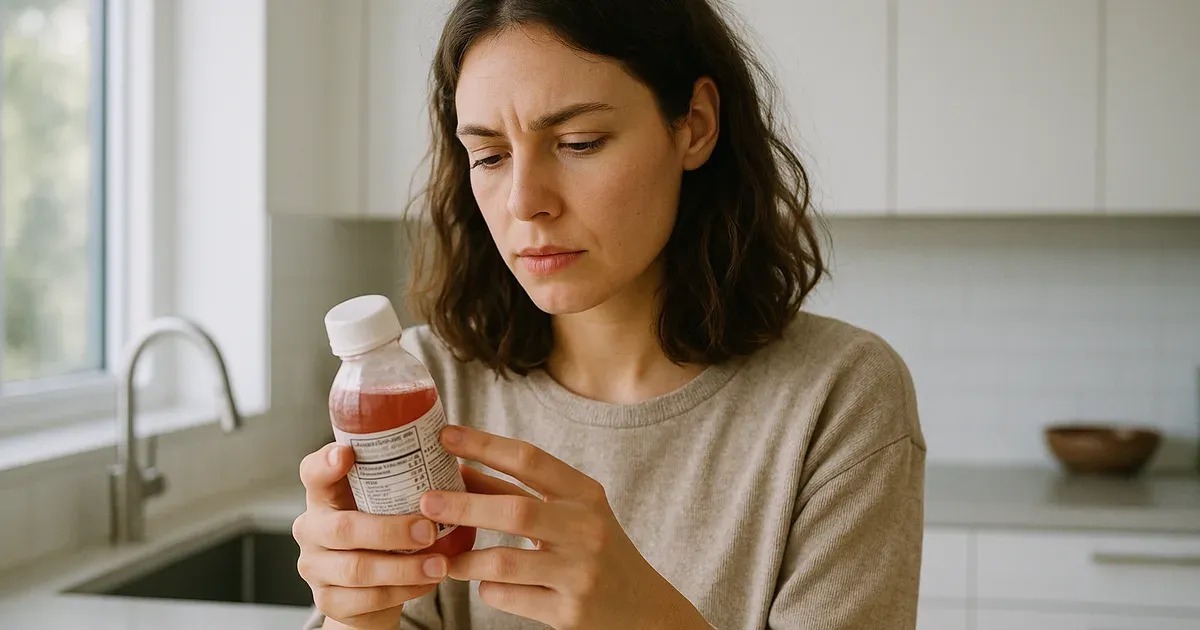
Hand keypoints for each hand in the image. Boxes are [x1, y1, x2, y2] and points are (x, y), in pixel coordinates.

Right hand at [293, 443, 448, 629]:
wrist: (369, 593)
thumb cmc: (384, 536)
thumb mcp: (386, 506)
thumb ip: (402, 486)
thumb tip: (453, 465)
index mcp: (324, 497)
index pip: (313, 473)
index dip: (325, 464)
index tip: (347, 454)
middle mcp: (312, 529)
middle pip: (342, 528)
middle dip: (390, 530)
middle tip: (428, 530)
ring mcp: (316, 568)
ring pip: (357, 569)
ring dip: (405, 568)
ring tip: (440, 564)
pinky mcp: (329, 601)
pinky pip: (368, 598)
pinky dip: (404, 591)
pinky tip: (427, 582)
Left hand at [420, 426, 712, 629]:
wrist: (642, 609)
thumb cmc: (595, 551)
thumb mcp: (572, 514)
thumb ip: (522, 494)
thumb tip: (459, 470)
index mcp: (585, 494)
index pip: (530, 459)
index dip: (484, 445)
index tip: (445, 435)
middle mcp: (586, 529)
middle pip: (514, 511)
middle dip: (463, 505)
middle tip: (425, 501)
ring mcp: (579, 573)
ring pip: (504, 562)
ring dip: (463, 558)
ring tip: (439, 555)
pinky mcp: (569, 612)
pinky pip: (509, 597)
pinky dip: (486, 588)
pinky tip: (480, 583)